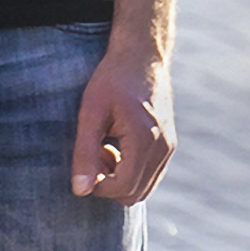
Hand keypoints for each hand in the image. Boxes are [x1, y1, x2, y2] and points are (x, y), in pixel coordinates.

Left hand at [72, 49, 174, 205]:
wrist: (141, 56)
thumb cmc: (112, 80)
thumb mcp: (90, 112)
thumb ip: (85, 153)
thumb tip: (80, 191)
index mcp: (144, 139)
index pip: (123, 188)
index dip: (98, 186)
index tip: (86, 164)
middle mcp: (163, 147)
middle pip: (134, 194)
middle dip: (109, 184)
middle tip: (94, 155)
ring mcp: (169, 147)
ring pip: (143, 188)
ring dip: (120, 178)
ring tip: (105, 149)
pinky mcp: (169, 145)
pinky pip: (150, 175)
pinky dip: (131, 172)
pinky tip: (117, 148)